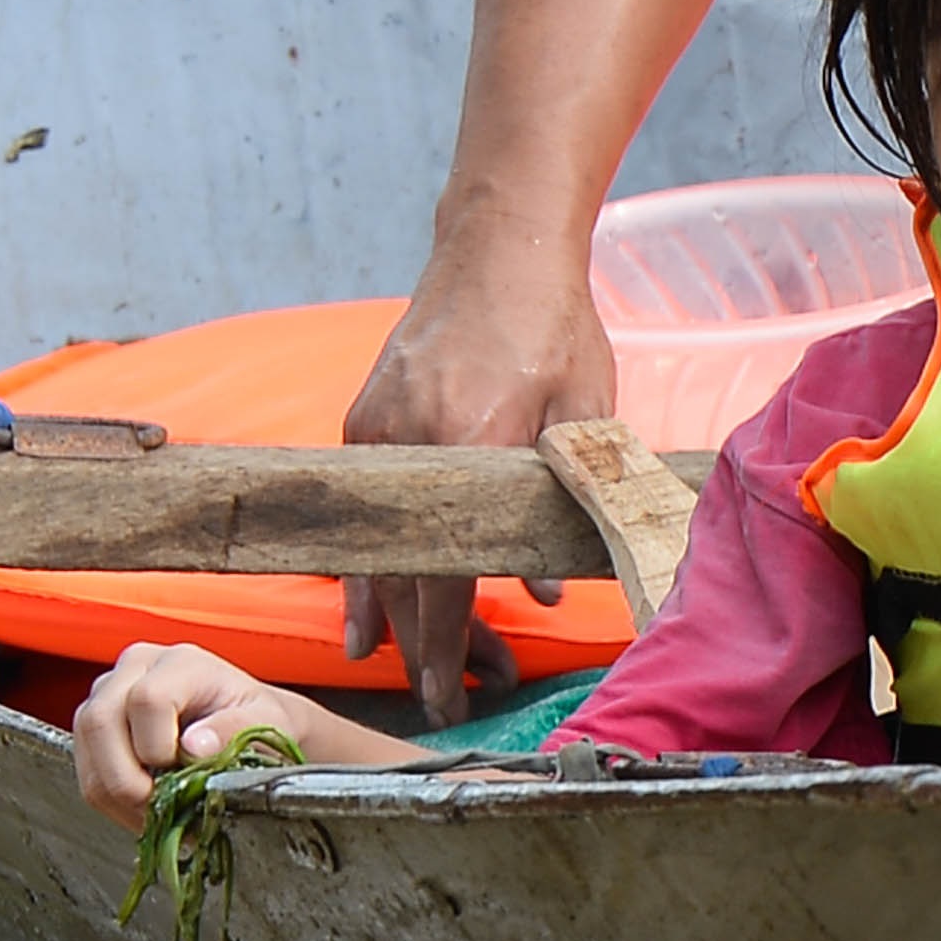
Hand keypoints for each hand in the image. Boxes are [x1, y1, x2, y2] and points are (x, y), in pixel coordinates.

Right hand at [71, 642, 398, 821]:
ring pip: (84, 748)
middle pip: (99, 720)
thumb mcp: (265, 724)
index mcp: (180, 661)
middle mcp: (135, 668)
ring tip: (156, 815)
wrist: (246, 724)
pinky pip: (85, 769)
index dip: (158, 747)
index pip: (147, 699)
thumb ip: (232, 732)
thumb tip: (193, 748)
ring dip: (115, 795)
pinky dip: (110, 800)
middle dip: (125, 779)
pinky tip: (143, 810)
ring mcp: (108, 694)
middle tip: (159, 809)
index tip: (183, 771)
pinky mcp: (95, 725)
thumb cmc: (258, 720)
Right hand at [336, 252, 619, 704]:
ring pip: (365, 540)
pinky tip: (364, 581)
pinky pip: (356, 502)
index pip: (443, 573)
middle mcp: (406, 443)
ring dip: (372, 604)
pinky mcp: (363, 416)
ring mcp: (374, 429)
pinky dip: (361, 547)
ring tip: (372, 657)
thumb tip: (539, 588)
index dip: (441, 643)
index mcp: (468, 444)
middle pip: (396, 571)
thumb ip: (566, 496)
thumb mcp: (583, 410)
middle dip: (410, 643)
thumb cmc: (552, 326)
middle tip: (428, 695)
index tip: (443, 690)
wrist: (497, 246)